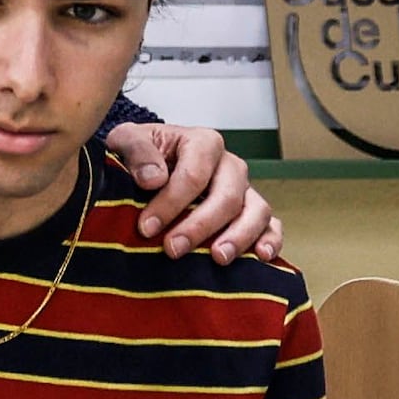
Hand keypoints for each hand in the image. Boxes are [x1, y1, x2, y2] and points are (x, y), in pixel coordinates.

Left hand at [103, 120, 280, 264]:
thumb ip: (137, 151)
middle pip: (227, 196)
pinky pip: (272, 225)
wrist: (149, 164)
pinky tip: (261, 256)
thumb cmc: (141, 154)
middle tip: (173, 249)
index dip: (171, 203)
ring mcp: (245, 189)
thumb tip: (154, 179)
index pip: (194, 175)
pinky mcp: (252, 211)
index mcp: (202, 143)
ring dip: (239, 237)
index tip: (147, 227)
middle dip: (200, 226)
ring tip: (218, 257)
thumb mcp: (126, 140)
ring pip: (256, 211)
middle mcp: (230, 165)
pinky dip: (271, 240)